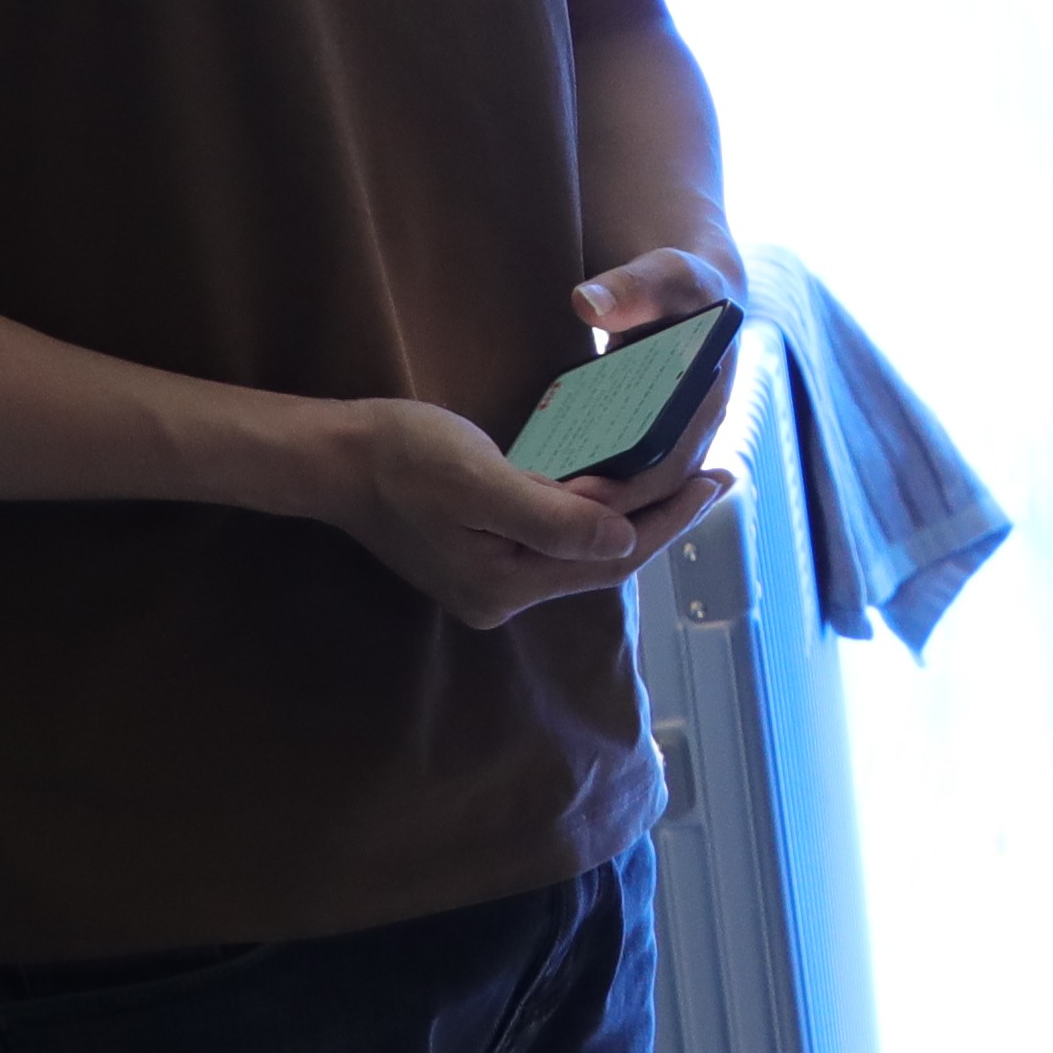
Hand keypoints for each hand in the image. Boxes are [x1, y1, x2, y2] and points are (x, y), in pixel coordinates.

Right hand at [289, 393, 688, 627]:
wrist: (332, 459)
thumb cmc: (401, 459)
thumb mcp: (480, 481)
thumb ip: (553, 519)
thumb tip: (624, 541)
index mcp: (505, 584)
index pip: (612, 559)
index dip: (670, 521)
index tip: (718, 480)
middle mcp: (502, 593)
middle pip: (605, 559)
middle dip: (664, 518)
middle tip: (721, 476)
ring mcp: (490, 576)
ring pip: (584, 548)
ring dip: (634, 514)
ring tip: (684, 476)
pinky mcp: (482, 551)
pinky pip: (556, 535)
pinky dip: (594, 510)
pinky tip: (618, 483)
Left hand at [556, 244, 749, 541]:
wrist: (685, 292)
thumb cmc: (679, 283)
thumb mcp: (665, 274)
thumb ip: (633, 287)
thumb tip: (587, 305)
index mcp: (706, 405)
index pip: (671, 470)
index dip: (626, 491)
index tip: (574, 495)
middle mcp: (690, 436)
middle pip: (644, 495)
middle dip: (594, 510)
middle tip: (535, 513)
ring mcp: (665, 443)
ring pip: (627, 491)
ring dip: (583, 506)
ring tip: (525, 509)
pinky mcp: (638, 441)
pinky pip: (611, 473)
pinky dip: (577, 484)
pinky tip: (528, 489)